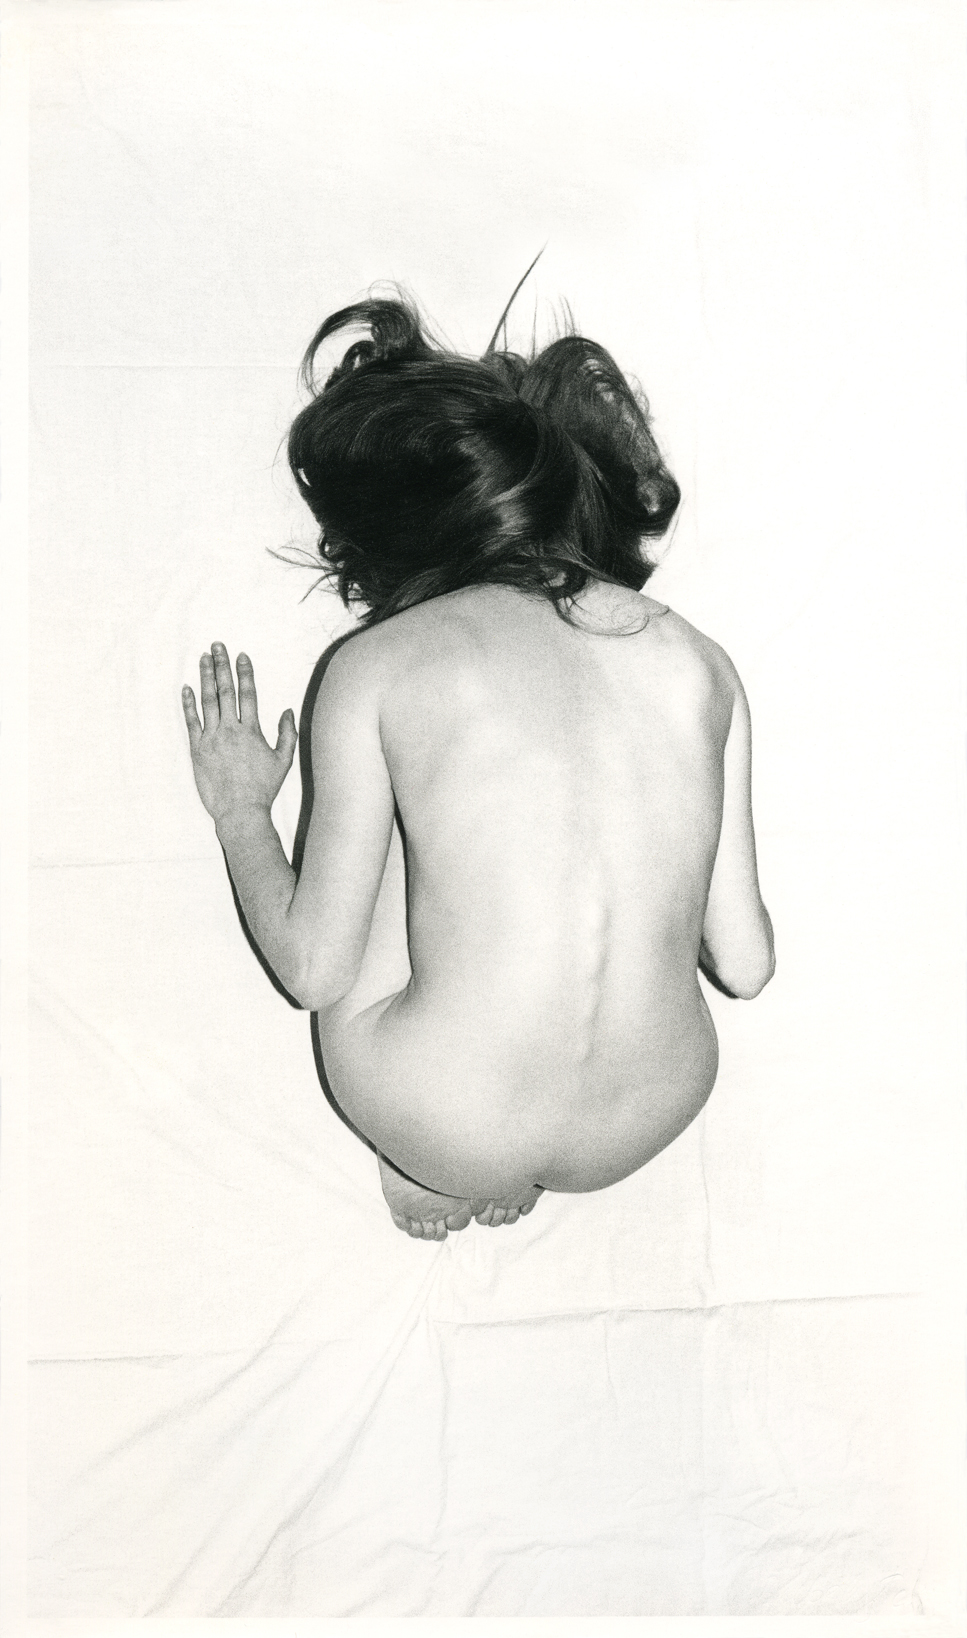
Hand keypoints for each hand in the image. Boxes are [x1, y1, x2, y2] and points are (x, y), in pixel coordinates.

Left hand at [182, 643, 296, 827]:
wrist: (240, 811)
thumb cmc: (264, 788)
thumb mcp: (283, 761)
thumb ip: (287, 734)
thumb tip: (287, 711)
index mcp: (252, 731)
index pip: (247, 694)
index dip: (244, 672)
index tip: (240, 655)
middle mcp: (230, 730)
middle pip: (225, 691)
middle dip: (221, 666)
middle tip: (217, 646)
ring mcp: (211, 739)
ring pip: (207, 701)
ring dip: (205, 677)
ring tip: (203, 658)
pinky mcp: (197, 750)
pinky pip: (191, 722)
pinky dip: (188, 704)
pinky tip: (186, 688)